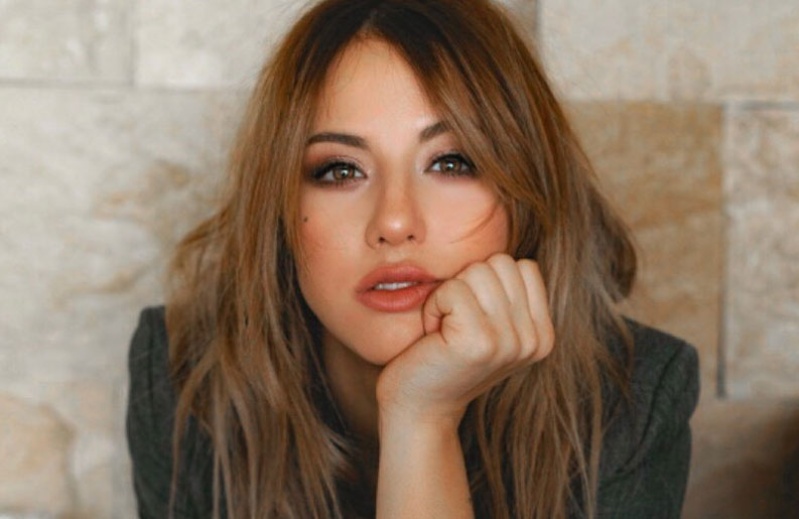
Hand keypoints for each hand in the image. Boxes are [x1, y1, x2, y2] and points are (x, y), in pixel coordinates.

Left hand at [375, 253, 554, 428]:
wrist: (419, 409)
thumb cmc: (445, 358)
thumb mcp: (490, 327)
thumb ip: (507, 297)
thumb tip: (504, 257)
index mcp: (543, 335)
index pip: (523, 266)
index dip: (487, 283)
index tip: (473, 319)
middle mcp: (534, 339)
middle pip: (500, 264)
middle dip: (468, 285)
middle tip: (455, 325)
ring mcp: (510, 341)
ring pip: (477, 272)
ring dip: (449, 295)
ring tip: (446, 330)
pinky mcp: (479, 341)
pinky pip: (453, 288)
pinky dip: (434, 306)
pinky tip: (434, 336)